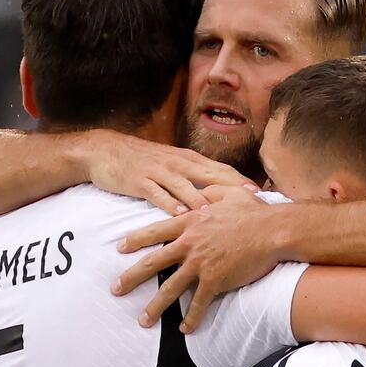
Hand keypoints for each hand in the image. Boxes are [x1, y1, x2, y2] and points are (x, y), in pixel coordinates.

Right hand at [84, 130, 256, 214]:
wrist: (104, 149)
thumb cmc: (141, 159)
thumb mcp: (171, 163)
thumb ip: (193, 175)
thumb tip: (217, 192)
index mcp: (187, 159)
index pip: (220, 169)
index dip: (241, 181)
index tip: (261, 193)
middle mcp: (177, 163)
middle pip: (210, 175)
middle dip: (232, 188)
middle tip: (252, 202)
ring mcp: (158, 171)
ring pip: (186, 185)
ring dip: (203, 200)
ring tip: (221, 214)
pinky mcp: (140, 180)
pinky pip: (157, 193)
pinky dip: (170, 204)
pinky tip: (181, 216)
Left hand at [112, 186, 277, 331]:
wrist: (273, 230)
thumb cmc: (254, 211)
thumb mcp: (228, 193)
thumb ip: (210, 193)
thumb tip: (201, 193)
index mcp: (190, 222)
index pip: (155, 231)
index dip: (136, 240)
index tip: (120, 247)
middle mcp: (189, 244)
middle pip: (153, 263)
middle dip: (131, 277)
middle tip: (116, 289)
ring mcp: (200, 264)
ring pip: (170, 288)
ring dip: (155, 307)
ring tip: (143, 320)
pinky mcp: (215, 280)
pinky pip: (198, 303)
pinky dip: (191, 318)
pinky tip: (185, 329)